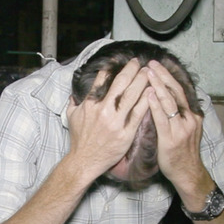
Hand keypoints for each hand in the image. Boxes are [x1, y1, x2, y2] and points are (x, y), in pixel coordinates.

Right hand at [66, 58, 149, 180]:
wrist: (84, 161)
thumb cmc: (78, 140)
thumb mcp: (71, 117)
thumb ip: (74, 102)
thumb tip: (75, 93)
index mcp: (90, 104)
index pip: (102, 80)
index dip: (113, 68)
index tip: (120, 62)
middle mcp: (103, 110)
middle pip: (120, 84)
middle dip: (131, 70)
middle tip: (139, 62)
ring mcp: (115, 122)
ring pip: (131, 96)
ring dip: (141, 81)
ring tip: (148, 72)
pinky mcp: (126, 133)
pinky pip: (138, 114)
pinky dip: (145, 101)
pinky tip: (151, 91)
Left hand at [146, 60, 210, 192]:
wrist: (187, 173)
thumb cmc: (182, 152)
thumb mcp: (185, 130)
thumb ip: (178, 115)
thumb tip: (165, 100)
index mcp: (193, 115)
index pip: (180, 91)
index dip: (169, 77)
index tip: (158, 66)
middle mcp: (189, 119)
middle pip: (176, 92)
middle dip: (163, 76)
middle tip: (151, 63)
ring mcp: (181, 129)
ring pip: (170, 102)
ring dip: (158, 85)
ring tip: (147, 73)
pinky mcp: (171, 139)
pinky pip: (162, 118)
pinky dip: (155, 105)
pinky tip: (148, 95)